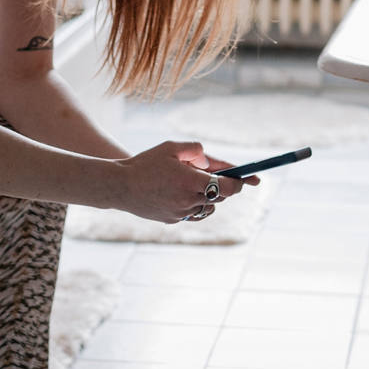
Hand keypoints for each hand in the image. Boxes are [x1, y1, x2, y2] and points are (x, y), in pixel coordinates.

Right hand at [111, 142, 260, 223]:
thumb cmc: (145, 163)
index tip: (249, 179)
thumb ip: (196, 150)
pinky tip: (185, 194)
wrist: (119, 186)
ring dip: (210, 197)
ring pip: (208, 208)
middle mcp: (189, 200)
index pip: (228, 186)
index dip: (241, 183)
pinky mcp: (173, 220)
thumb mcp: (171, 147)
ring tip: (200, 185)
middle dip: (225, 187)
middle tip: (223, 177)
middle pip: (221, 197)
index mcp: (192, 181)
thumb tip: (210, 162)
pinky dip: (195, 204)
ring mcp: (181, 213)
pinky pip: (193, 213)